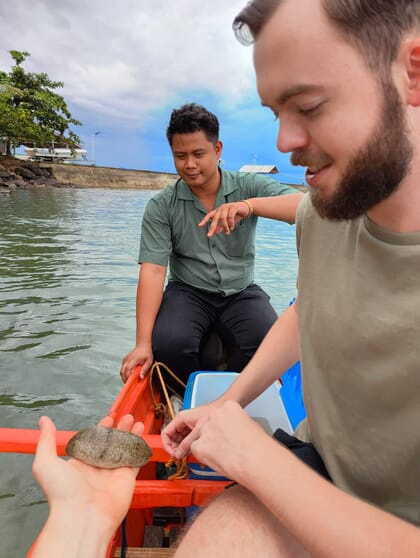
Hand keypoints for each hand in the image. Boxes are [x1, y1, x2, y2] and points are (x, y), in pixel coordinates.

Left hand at [33, 414, 143, 530]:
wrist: (82, 516)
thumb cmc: (62, 494)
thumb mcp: (46, 462)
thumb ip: (46, 440)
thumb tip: (44, 421)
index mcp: (79, 464)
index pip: (92, 441)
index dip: (100, 429)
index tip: (108, 419)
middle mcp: (96, 468)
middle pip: (111, 443)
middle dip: (118, 429)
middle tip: (125, 417)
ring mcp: (112, 473)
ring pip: (124, 449)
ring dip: (131, 434)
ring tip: (135, 421)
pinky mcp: (126, 479)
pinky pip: (135, 461)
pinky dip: (139, 449)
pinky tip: (142, 437)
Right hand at [120, 343, 153, 381]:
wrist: (143, 345)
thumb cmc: (147, 353)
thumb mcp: (149, 361)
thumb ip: (144, 369)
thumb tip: (140, 377)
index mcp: (134, 360)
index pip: (128, 370)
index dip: (128, 377)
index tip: (130, 383)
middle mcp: (128, 359)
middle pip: (122, 371)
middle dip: (125, 379)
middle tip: (129, 385)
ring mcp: (125, 359)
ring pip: (121, 370)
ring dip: (124, 376)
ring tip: (128, 381)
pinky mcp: (124, 360)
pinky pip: (122, 368)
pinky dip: (124, 373)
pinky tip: (128, 376)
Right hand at [161, 402, 221, 458]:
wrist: (221, 408)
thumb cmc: (211, 412)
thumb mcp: (198, 431)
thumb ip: (187, 443)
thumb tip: (178, 454)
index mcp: (180, 419)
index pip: (165, 433)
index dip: (167, 445)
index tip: (172, 453)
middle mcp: (182, 422)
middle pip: (171, 437)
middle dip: (174, 448)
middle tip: (179, 456)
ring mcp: (187, 426)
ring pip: (178, 439)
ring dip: (181, 448)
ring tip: (186, 454)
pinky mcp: (193, 429)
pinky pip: (185, 439)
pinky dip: (187, 446)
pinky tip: (191, 450)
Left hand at [189, 401, 269, 481]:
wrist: (256, 460)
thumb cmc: (258, 447)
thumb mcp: (250, 425)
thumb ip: (237, 423)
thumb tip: (233, 431)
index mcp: (228, 406)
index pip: (219, 414)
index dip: (223, 426)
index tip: (227, 433)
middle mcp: (214, 414)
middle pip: (207, 424)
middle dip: (214, 435)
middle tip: (224, 445)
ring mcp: (205, 429)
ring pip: (199, 436)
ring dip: (208, 445)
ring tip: (222, 455)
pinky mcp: (199, 445)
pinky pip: (195, 449)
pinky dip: (203, 455)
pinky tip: (216, 459)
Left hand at [198, 201, 249, 236]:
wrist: (246, 208)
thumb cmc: (236, 214)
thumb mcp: (228, 222)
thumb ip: (221, 226)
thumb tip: (215, 232)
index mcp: (219, 211)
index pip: (209, 215)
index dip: (204, 220)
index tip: (199, 226)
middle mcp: (221, 208)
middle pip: (215, 218)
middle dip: (212, 227)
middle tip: (209, 235)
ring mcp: (227, 207)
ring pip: (223, 218)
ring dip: (224, 227)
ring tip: (227, 233)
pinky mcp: (234, 207)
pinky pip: (230, 216)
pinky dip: (230, 223)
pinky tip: (232, 228)